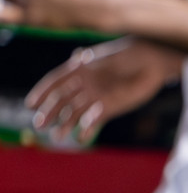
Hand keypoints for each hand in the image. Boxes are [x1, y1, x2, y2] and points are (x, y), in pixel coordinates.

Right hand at [26, 37, 183, 139]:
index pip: (55, 81)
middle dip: (50, 112)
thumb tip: (77, 57)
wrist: (152, 62)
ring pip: (75, 112)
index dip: (42, 92)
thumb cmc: (130, 56)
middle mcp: (84, 85)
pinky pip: (93, 120)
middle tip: (40, 125)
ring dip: (65, 124)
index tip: (31, 104)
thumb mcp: (109, 58)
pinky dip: (87, 129)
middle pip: (62, 100)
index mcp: (80, 69)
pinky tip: (83, 136)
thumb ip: (93, 62)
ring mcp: (95, 97)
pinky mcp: (109, 108)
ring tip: (58, 136)